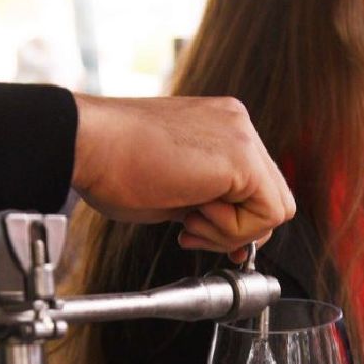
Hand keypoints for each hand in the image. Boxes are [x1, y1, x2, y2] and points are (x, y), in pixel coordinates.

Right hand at [71, 94, 294, 253]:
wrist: (87, 145)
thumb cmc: (113, 166)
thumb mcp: (175, 190)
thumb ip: (210, 205)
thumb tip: (235, 238)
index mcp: (221, 128)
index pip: (257, 187)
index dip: (238, 223)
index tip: (199, 232)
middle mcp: (238, 125)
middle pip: (274, 197)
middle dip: (239, 230)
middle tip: (193, 232)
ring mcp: (243, 136)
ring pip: (276, 209)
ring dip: (232, 231)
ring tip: (189, 221)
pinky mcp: (242, 157)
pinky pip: (268, 214)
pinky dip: (234, 230)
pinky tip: (194, 216)